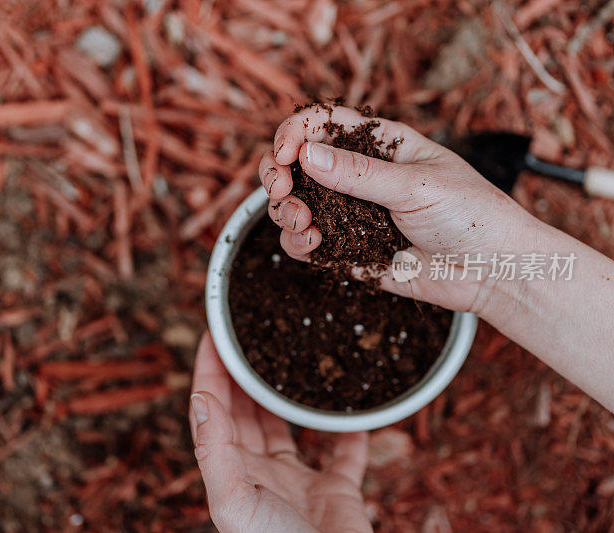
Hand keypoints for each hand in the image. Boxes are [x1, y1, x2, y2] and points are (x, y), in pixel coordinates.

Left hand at [189, 333, 371, 532]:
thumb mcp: (234, 500)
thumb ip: (215, 450)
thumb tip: (199, 398)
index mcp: (231, 472)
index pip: (213, 410)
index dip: (210, 371)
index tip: (213, 334)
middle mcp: (259, 473)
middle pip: (246, 413)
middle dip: (244, 375)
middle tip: (250, 335)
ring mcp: (297, 482)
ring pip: (289, 427)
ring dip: (285, 396)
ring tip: (289, 358)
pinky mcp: (336, 492)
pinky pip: (344, 453)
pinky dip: (349, 431)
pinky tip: (352, 407)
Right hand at [259, 105, 539, 313]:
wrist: (491, 271)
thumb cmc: (471, 215)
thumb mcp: (416, 185)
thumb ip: (359, 173)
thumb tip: (307, 154)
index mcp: (378, 144)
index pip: (322, 125)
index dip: (294, 133)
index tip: (285, 155)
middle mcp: (357, 176)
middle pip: (296, 163)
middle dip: (276, 172)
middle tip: (279, 187)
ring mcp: (349, 213)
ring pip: (293, 203)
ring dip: (284, 210)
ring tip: (302, 222)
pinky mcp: (346, 249)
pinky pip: (304, 243)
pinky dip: (296, 243)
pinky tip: (312, 244)